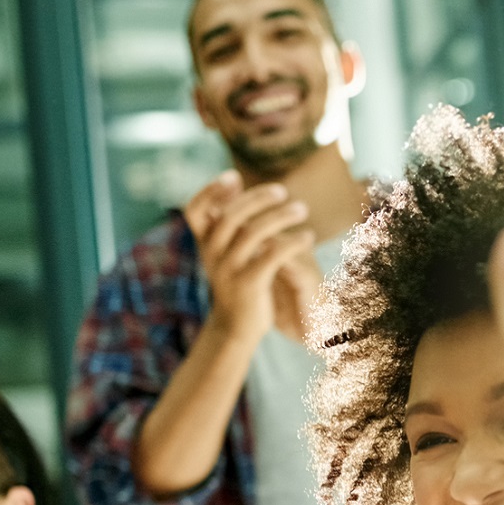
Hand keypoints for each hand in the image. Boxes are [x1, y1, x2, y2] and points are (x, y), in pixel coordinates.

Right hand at [186, 170, 319, 341]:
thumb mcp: (224, 249)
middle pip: (231, 216)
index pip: (195, 210)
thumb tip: (235, 179)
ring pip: (253, 233)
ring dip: (281, 217)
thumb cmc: (235, 280)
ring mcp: (229, 270)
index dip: (210, 191)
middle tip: (283, 191)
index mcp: (204, 243)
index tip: (233, 176)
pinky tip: (308, 237)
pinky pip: (272, 256)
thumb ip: (228, 219)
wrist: (236, 327)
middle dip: (258, 198)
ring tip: (302, 209)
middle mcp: (212, 254)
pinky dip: (292, 242)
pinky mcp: (249, 284)